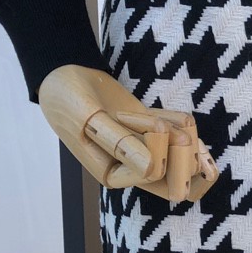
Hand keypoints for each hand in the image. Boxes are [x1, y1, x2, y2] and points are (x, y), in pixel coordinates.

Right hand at [38, 65, 218, 202]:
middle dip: (182, 150)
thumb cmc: (71, 101)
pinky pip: (179, 135)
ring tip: (166, 119)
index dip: (154, 147)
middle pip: (175, 174)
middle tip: (174, 128)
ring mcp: (144, 151)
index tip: (125, 117)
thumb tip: (152, 170)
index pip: (153, 173)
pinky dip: (182, 124)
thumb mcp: (89, 119)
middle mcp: (131, 168)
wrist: (67, 78)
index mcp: (113, 174)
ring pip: (182, 154)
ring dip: (183, 134)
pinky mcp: (152, 132)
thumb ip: (119, 143)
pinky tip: (177, 117)